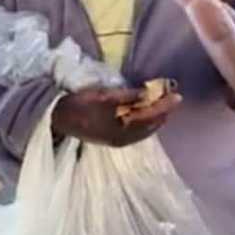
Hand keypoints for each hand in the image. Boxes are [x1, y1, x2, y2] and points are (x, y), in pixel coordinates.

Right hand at [51, 85, 180, 146]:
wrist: (57, 119)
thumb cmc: (79, 105)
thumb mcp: (102, 96)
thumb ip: (127, 96)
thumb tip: (148, 93)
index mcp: (122, 128)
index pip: (150, 116)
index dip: (164, 105)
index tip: (176, 95)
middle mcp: (124, 138)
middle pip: (151, 126)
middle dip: (162, 113)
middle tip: (172, 99)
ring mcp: (118, 141)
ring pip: (145, 131)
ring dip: (155, 119)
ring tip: (163, 107)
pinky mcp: (112, 140)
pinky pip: (137, 134)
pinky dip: (145, 125)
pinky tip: (146, 118)